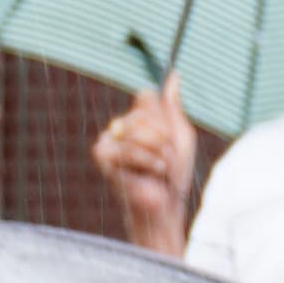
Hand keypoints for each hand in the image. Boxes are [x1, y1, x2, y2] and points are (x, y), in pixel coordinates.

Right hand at [92, 72, 196, 249]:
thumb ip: (174, 107)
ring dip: (157, 153)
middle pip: (143, 112)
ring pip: (137, 129)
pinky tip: (145, 175)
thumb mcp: (181, 135)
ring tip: (158, 170)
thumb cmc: (174, 177)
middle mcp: (120, 125)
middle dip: (163, 138)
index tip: (169, 139)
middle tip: (165, 160)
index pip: (146, 96)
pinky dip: (144, 162)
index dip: (162, 117)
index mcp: (136, 118)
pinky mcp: (102, 155)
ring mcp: (108, 139)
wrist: (165, 207)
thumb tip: (174, 74)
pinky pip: (127, 147)